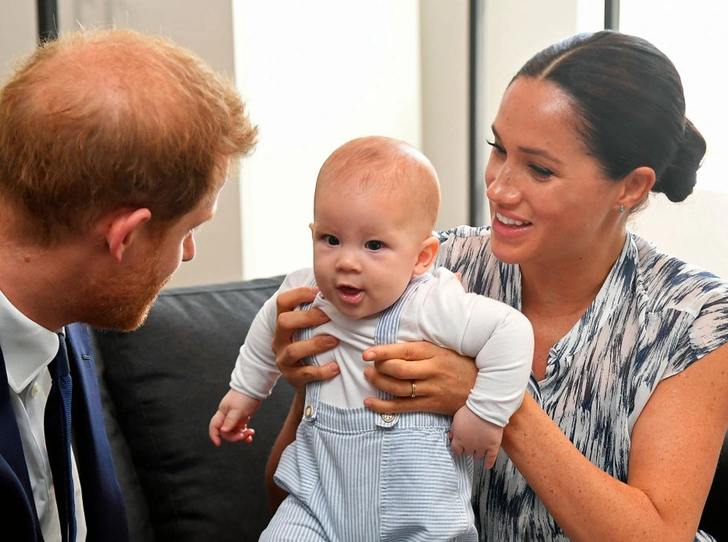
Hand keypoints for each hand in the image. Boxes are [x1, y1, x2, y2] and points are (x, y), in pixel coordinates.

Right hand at [208, 389, 259, 445]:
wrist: (254, 388)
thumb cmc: (244, 397)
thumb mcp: (237, 410)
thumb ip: (230, 421)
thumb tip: (223, 431)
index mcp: (222, 413)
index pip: (214, 426)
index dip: (214, 435)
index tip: (219, 444)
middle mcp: (227, 416)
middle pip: (226, 432)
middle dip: (235, 437)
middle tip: (245, 435)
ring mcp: (234, 418)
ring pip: (234, 432)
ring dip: (241, 435)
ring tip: (250, 433)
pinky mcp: (242, 417)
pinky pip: (241, 429)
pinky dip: (245, 433)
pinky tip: (250, 435)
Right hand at [272, 286, 339, 394]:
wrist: (308, 384)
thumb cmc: (314, 349)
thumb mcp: (311, 330)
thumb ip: (319, 313)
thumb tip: (339, 291)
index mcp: (284, 324)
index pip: (283, 302)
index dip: (299, 294)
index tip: (319, 292)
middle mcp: (279, 340)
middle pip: (283, 322)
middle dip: (307, 317)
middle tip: (328, 316)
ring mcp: (283, 359)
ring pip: (293, 350)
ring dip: (316, 344)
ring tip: (335, 341)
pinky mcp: (292, 378)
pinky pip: (305, 374)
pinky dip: (321, 371)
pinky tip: (336, 367)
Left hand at [361, 341, 476, 415]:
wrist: (485, 387)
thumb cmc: (461, 364)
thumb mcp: (444, 349)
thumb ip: (422, 349)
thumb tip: (394, 346)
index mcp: (434, 353)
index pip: (404, 351)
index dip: (383, 352)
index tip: (367, 353)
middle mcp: (432, 371)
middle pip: (398, 370)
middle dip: (379, 368)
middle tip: (368, 365)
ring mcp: (431, 390)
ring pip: (398, 388)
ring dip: (378, 383)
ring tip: (368, 377)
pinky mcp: (431, 405)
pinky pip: (403, 407)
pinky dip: (384, 406)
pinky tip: (370, 402)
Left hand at [450, 406, 502, 468]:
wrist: (486, 409)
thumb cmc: (471, 411)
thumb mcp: (457, 418)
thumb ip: (453, 429)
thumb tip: (451, 436)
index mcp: (459, 439)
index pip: (456, 450)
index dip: (457, 448)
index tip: (459, 447)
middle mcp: (470, 446)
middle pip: (467, 453)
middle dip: (468, 448)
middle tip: (470, 444)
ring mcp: (482, 447)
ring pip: (478, 456)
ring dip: (477, 453)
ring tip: (478, 450)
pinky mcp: (493, 446)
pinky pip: (491, 458)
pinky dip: (490, 462)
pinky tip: (488, 465)